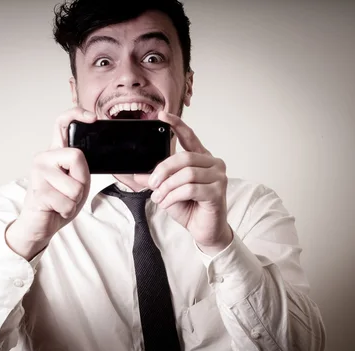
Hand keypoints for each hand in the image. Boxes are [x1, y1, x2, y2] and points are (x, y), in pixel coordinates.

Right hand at [5, 107, 95, 259]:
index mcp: (55, 153)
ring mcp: (38, 173)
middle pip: (78, 157)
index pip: (62, 123)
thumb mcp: (77, 182)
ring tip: (61, 201)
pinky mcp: (38, 191)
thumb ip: (80, 168)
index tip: (93, 118)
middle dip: (82, 180)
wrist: (38, 225)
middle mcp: (44, 158)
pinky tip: (56, 209)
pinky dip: (67, 211)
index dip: (77, 115)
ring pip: (75, 186)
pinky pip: (67, 202)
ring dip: (74, 200)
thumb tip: (80, 157)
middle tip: (70, 191)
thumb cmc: (58, 203)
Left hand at [136, 111, 232, 255]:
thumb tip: (135, 172)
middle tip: (152, 183)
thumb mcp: (167, 191)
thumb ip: (155, 179)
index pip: (189, 136)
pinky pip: (190, 188)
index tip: (162, 115)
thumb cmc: (190, 208)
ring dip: (167, 186)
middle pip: (184, 157)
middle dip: (163, 170)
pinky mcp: (218, 191)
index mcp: (201, 158)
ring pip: (187, 173)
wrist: (204, 231)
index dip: (176, 125)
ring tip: (160, 197)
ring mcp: (218, 177)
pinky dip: (174, 196)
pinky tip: (168, 203)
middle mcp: (213, 163)